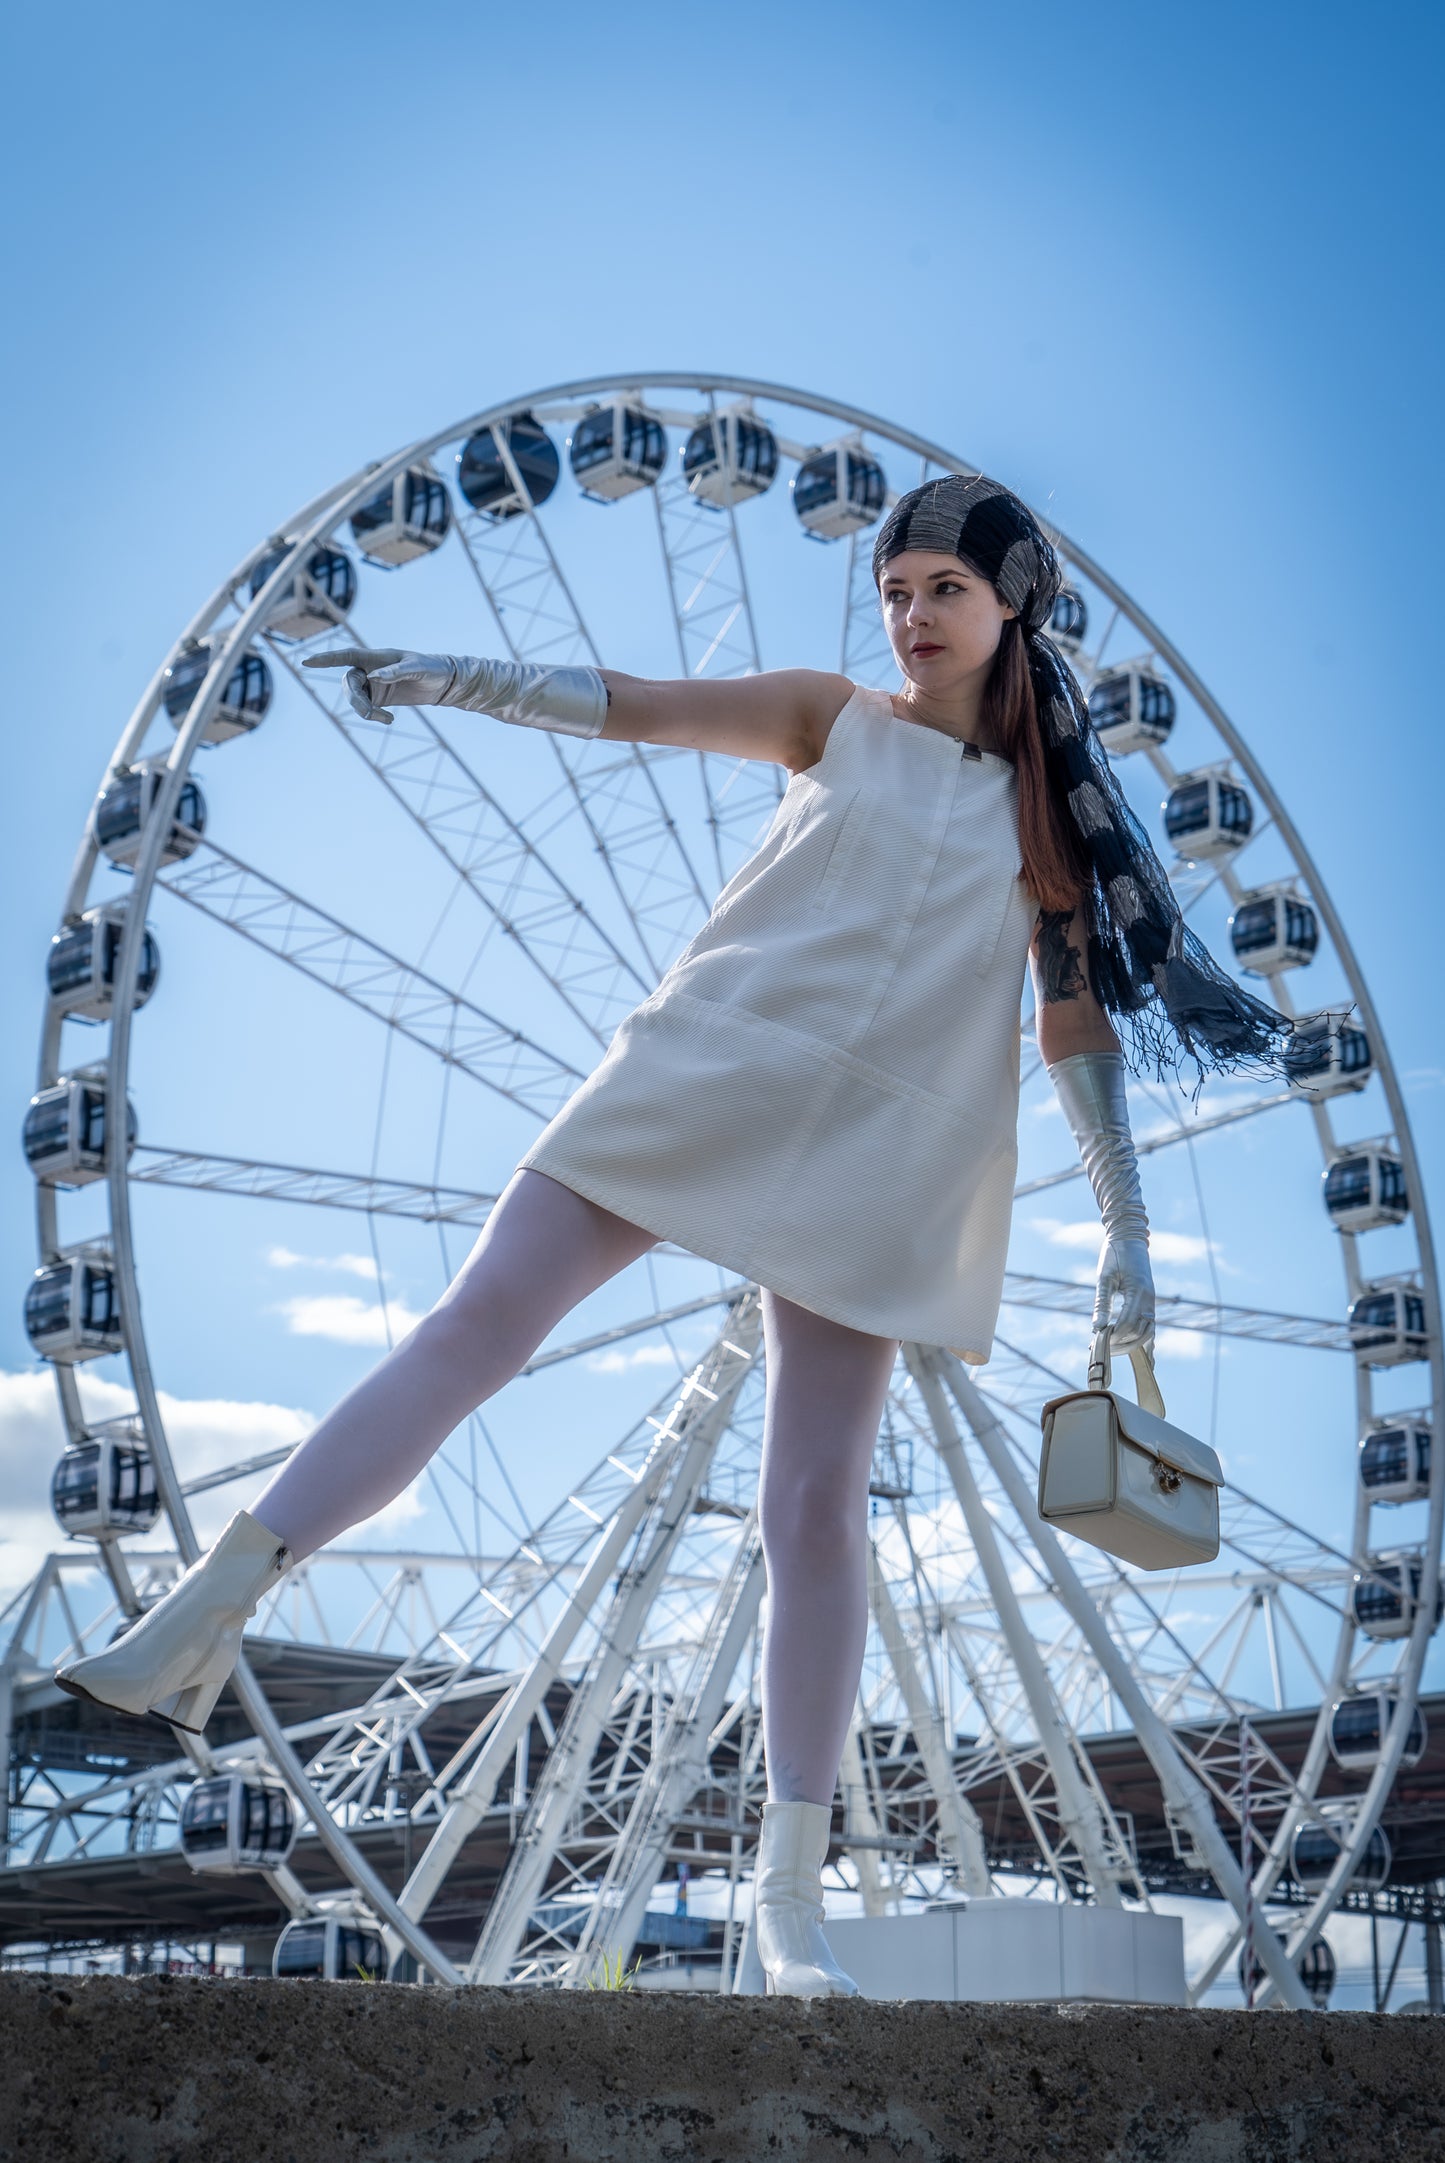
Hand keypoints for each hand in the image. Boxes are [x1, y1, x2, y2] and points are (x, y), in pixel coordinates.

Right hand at [303, 646, 457, 723]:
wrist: (445, 682)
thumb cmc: (433, 668)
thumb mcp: (418, 668)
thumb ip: (396, 672)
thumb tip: (373, 677)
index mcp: (377, 657)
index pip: (346, 656)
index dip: (326, 659)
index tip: (307, 662)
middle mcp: (371, 669)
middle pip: (349, 684)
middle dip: (356, 701)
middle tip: (374, 715)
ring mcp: (374, 684)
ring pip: (355, 699)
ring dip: (365, 711)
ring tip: (387, 719)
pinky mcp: (380, 698)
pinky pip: (366, 708)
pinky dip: (373, 716)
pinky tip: (389, 720)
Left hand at [1093, 1233, 1154, 1353]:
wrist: (1129, 1237)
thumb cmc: (1114, 1254)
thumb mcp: (1104, 1278)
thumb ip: (1102, 1304)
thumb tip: (1096, 1328)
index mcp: (1139, 1292)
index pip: (1128, 1324)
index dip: (1113, 1336)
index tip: (1097, 1342)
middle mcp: (1150, 1299)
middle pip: (1140, 1333)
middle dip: (1121, 1345)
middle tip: (1102, 1350)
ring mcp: (1152, 1301)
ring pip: (1148, 1333)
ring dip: (1132, 1345)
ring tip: (1113, 1351)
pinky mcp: (1150, 1301)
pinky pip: (1151, 1326)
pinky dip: (1146, 1341)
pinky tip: (1141, 1355)